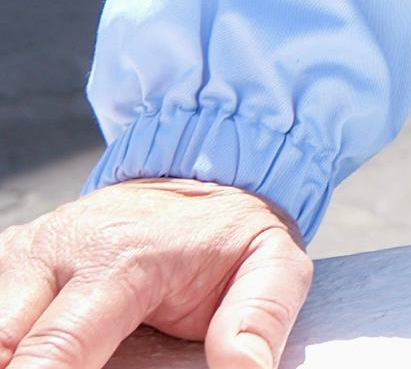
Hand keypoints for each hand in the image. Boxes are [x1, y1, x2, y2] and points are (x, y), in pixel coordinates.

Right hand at [0, 179, 311, 368]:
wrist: (201, 174)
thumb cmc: (227, 232)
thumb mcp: (271, 262)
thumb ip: (259, 314)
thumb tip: (243, 367)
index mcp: (119, 257)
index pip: (58, 343)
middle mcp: (58, 250)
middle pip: (4, 340)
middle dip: (18, 367)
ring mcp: (24, 253)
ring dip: (11, 350)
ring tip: (48, 360)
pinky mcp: (6, 259)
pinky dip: (8, 336)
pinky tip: (31, 346)